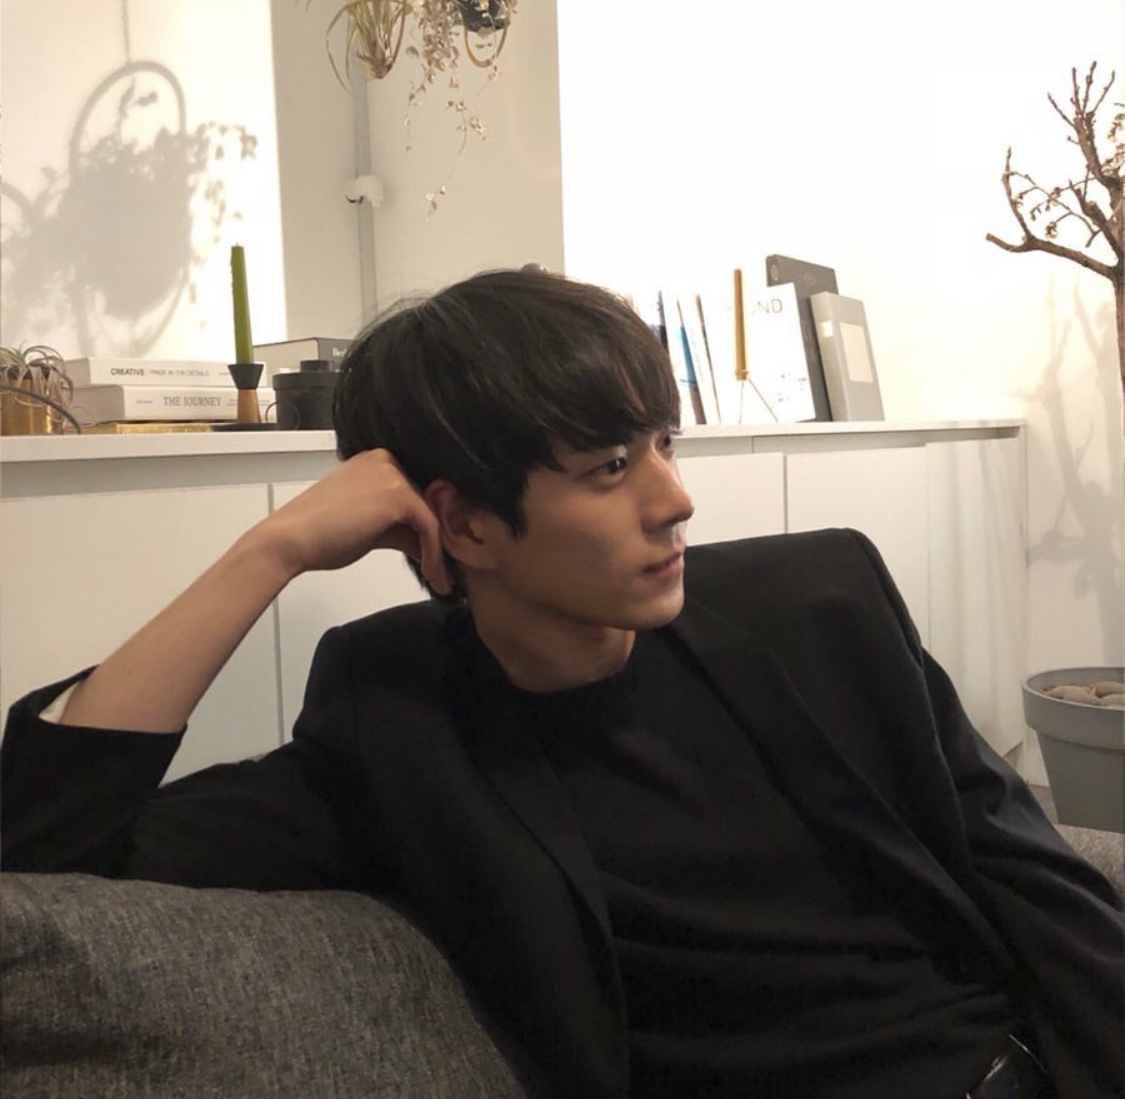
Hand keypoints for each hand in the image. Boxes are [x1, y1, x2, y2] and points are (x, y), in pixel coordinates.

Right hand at [247, 450, 452, 592]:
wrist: (290, 541)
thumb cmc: (319, 536)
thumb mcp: (369, 528)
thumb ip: (399, 530)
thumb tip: (431, 546)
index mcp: (376, 463)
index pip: (415, 495)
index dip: (429, 529)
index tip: (437, 558)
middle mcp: (386, 460)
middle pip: (426, 504)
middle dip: (438, 541)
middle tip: (444, 572)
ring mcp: (392, 474)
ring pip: (432, 516)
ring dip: (440, 552)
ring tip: (442, 581)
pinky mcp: (399, 495)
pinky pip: (430, 527)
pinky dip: (435, 555)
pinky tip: (434, 576)